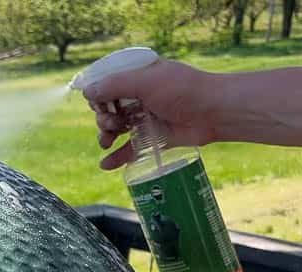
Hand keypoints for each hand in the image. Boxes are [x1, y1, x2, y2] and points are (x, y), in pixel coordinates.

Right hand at [83, 59, 221, 169]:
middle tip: (111, 124)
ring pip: (116, 129)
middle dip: (103, 118)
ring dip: (106, 136)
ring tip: (107, 142)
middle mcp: (139, 96)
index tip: (99, 105)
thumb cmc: (183, 90)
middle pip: (107, 109)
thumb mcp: (145, 82)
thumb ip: (114, 86)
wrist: (215, 112)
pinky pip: (130, 149)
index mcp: (138, 76)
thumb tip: (86, 92)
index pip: (106, 85)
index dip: (98, 97)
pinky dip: (117, 157)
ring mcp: (146, 118)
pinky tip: (105, 165)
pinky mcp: (153, 139)